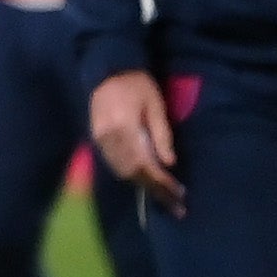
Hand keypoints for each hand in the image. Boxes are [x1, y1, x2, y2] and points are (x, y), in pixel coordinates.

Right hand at [88, 70, 180, 210]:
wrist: (108, 70)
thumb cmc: (138, 85)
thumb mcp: (156, 105)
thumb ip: (161, 135)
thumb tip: (169, 164)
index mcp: (125, 127)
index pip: (145, 163)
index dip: (162, 181)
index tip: (179, 194)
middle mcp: (108, 138)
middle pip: (132, 172)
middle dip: (155, 190)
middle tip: (176, 205)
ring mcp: (99, 140)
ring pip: (121, 171)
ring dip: (142, 185)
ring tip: (163, 196)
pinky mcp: (96, 139)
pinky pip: (114, 164)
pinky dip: (130, 175)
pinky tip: (144, 179)